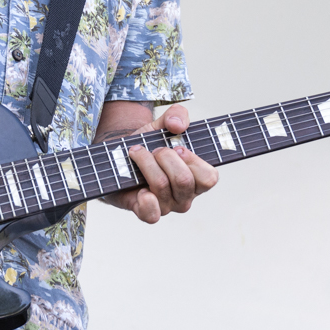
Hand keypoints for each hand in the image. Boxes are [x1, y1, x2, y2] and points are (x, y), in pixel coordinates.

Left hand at [114, 104, 218, 223]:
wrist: (120, 157)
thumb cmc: (148, 144)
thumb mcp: (162, 124)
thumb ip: (177, 115)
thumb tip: (178, 125)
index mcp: (196, 177)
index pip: (209, 178)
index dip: (193, 161)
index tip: (178, 147)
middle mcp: (185, 195)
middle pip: (184, 180)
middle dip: (165, 157)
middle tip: (155, 149)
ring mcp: (167, 206)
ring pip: (162, 186)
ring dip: (146, 163)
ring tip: (137, 153)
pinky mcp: (147, 212)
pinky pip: (152, 214)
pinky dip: (145, 199)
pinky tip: (139, 187)